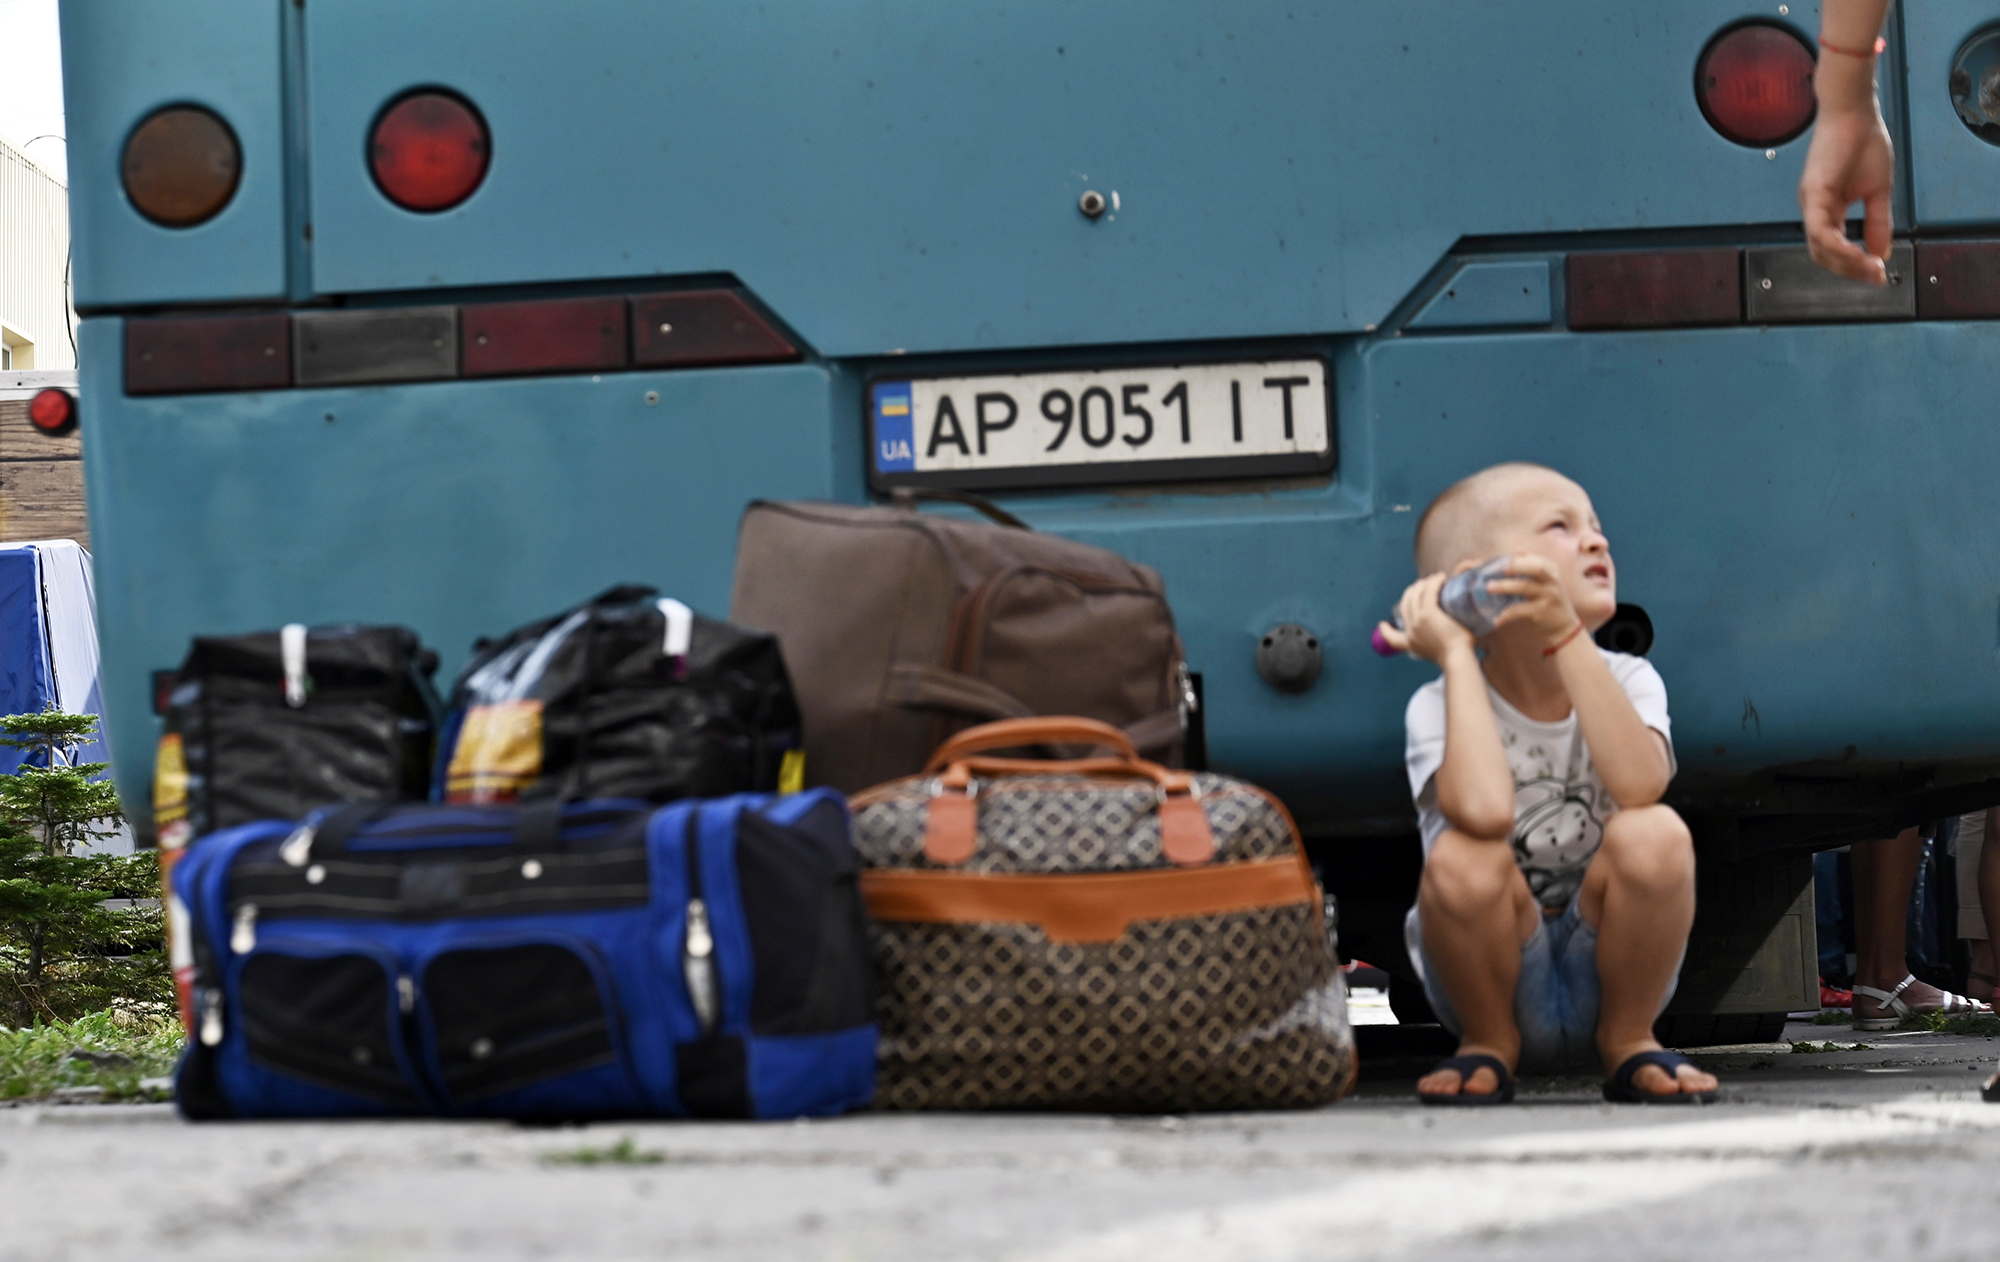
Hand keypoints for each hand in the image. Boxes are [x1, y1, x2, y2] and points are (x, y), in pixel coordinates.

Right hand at [1375, 571, 1475, 664]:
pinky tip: (1441, 578)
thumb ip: (1435, 648)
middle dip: (1412, 592)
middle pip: (1405, 604)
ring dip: (1424, 584)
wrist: (1456, 659)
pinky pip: (1429, 591)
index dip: (1385, 630)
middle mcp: (1410, 630)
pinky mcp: (1429, 612)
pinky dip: (1434, 582)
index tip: (1382, 625)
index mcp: (1409, 644)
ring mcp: (1418, 620)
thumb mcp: (1436, 655)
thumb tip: (1447, 644)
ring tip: (1435, 579)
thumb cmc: (1455, 658)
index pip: (1392, 637)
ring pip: (1416, 595)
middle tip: (1422, 585)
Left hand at [1487, 553, 1580, 645]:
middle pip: (1536, 568)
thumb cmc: (1549, 601)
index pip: (1534, 558)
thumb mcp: (1545, 581)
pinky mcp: (1543, 611)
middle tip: (1498, 568)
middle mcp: (1552, 580)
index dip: (1516, 558)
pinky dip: (1507, 614)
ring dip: (1505, 586)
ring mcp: (1549, 595)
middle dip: (1516, 566)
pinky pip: (1521, 610)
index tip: (1499, 559)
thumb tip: (1517, 550)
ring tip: (1488, 588)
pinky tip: (1497, 620)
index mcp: (1551, 569)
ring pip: (1525, 587)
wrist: (1564, 627)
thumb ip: (1531, 566)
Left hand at [1798, 70, 1893, 284]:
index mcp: (1827, 209)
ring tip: (1871, 268)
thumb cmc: (1863, 141)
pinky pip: (1821, 230)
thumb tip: (1881, 251)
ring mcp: (1811, 202)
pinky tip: (1857, 253)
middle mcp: (1814, 208)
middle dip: (1851, 270)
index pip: (1833, 249)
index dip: (1854, 265)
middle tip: (1875, 277)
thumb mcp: (1877, 190)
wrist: (1853, 110)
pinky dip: (1838, 246)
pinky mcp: (1814, 192)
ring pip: (1820, 247)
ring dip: (1846, 263)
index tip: (1877, 274)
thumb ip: (1878, 222)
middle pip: (1823, 255)